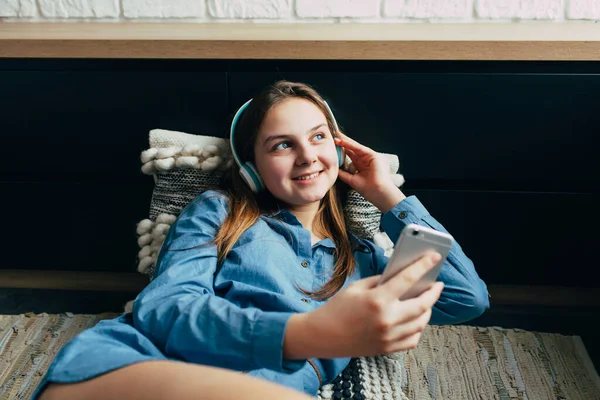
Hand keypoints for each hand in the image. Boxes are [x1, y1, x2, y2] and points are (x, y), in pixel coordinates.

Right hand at [284, 252, 443, 358]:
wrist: (322, 336)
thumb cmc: (337, 309)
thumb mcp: (357, 287)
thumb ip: (380, 282)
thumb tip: (401, 277)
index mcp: (377, 299)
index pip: (407, 279)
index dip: (422, 266)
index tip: (433, 258)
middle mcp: (386, 319)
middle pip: (422, 305)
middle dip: (433, 293)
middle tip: (437, 285)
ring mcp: (388, 336)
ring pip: (420, 323)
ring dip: (427, 310)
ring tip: (426, 301)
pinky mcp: (387, 349)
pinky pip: (412, 339)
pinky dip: (417, 329)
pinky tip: (415, 320)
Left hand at [334, 132, 404, 212]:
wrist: (377, 192)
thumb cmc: (367, 189)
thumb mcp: (351, 179)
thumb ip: (344, 174)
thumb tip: (335, 169)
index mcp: (362, 167)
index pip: (351, 156)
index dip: (342, 151)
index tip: (334, 147)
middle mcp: (366, 161)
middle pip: (353, 150)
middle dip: (343, 143)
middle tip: (334, 136)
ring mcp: (370, 157)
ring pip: (355, 148)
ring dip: (346, 142)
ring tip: (337, 136)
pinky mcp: (374, 155)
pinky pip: (360, 148)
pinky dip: (351, 144)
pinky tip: (343, 141)